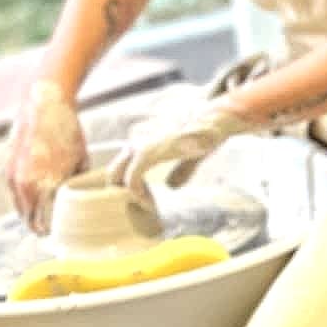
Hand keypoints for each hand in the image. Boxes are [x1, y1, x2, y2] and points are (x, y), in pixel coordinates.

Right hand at [6, 80, 86, 235]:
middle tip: (51, 229)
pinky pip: (13, 194)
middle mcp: (27, 185)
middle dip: (40, 226)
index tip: (59, 234)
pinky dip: (22, 199)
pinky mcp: (7, 169)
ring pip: (19, 208)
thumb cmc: (67, 131)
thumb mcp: (81, 160)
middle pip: (29, 220)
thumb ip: (76, 184)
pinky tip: (34, 196)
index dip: (53, 231)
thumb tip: (75, 200)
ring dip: (30, 213)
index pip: (45, 223)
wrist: (43, 105)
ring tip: (42, 214)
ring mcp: (14, 177)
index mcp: (47, 185)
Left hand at [108, 101, 247, 197]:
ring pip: (117, 176)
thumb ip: (179, 170)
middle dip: (123, 191)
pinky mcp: (146, 154)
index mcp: (142, 137)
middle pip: (114, 170)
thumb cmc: (204, 134)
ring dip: (130, 194)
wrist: (212, 122)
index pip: (123, 163)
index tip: (148, 196)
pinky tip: (149, 202)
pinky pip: (131, 180)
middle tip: (143, 204)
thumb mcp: (189, 155)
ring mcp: (138, 145)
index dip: (131, 183)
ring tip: (147, 205)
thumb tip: (171, 186)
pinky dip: (137, 194)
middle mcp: (135, 139)